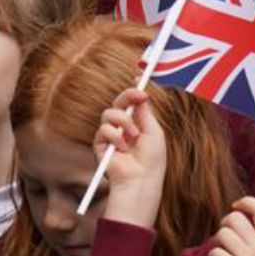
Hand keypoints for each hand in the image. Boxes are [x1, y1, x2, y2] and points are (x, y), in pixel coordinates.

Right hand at [92, 87, 167, 227]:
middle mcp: (122, 128)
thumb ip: (144, 112)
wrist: (142, 178)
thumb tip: (140, 93)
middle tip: (140, 95)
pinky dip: (114, 136)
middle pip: (118, 102)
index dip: (132, 90)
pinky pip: (103, 130)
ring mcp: (110, 136)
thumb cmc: (152, 158)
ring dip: (123, 121)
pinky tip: (122, 148)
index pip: (131, 103)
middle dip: (127, 96)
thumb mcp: (153, 130)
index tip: (138, 77)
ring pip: (108, 113)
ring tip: (133, 135)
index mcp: (136, 124)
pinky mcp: (100, 146)